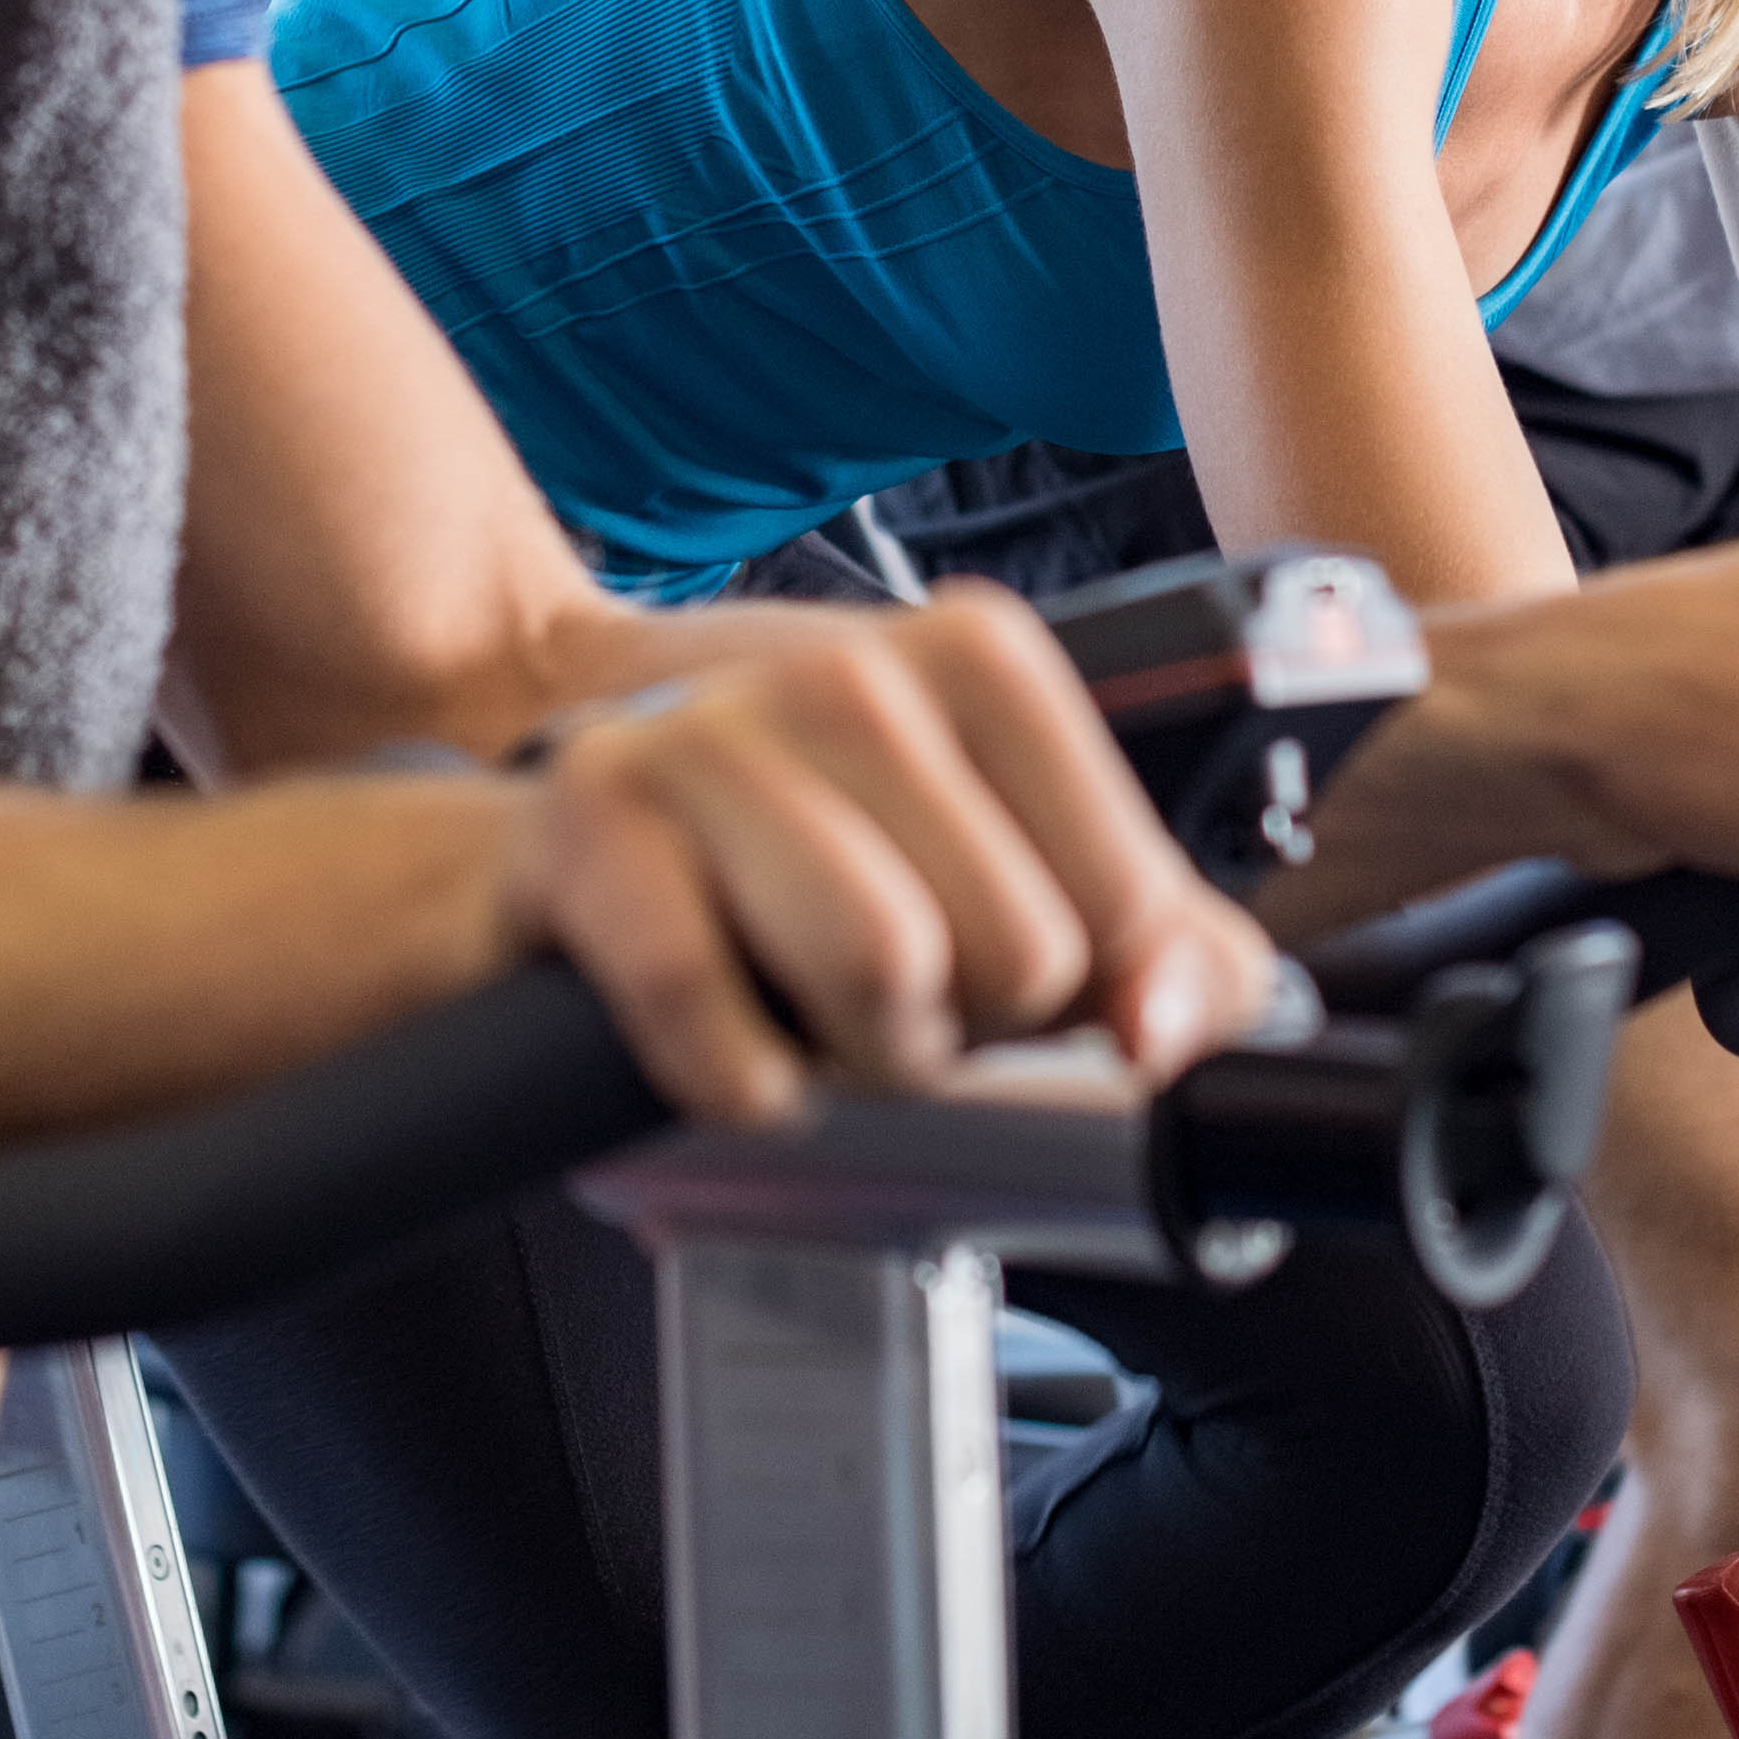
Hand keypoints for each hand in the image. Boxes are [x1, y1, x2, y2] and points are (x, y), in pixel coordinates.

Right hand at [495, 582, 1275, 1125]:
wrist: (569, 813)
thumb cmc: (812, 851)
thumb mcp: (1014, 870)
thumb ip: (1162, 949)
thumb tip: (1170, 1027)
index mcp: (981, 660)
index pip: (1125, 910)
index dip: (1066, 987)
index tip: (979, 951)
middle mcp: (853, 671)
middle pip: (1018, 956)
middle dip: (952, 1025)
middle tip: (874, 985)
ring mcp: (717, 731)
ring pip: (884, 969)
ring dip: (848, 1051)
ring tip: (802, 999)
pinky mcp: (599, 814)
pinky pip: (716, 1008)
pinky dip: (736, 1078)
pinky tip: (727, 1043)